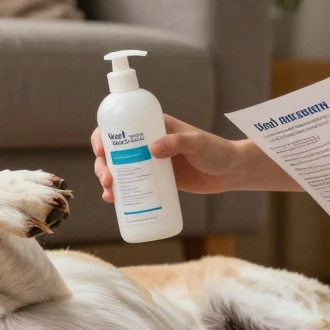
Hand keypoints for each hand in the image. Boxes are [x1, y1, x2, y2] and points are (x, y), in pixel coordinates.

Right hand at [91, 116, 238, 202]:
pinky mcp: (155, 181)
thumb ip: (177, 142)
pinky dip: (120, 194)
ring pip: (118, 170)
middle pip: (113, 152)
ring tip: (110, 195)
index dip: (103, 136)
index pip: (120, 127)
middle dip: (102, 165)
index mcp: (153, 127)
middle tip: (107, 178)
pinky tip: (114, 202)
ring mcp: (149, 163)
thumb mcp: (196, 143)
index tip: (100, 150)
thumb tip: (152, 149)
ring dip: (107, 181)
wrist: (230, 172)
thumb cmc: (216, 151)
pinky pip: (132, 186)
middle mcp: (146, 144)